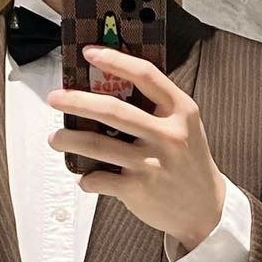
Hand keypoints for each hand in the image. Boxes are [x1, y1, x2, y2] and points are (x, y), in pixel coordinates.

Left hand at [47, 45, 225, 250]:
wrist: (206, 208)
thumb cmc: (188, 161)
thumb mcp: (185, 126)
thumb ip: (157, 108)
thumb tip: (107, 88)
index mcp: (181, 110)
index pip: (145, 75)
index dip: (115, 60)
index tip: (90, 52)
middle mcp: (168, 135)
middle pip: (112, 110)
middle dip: (76, 101)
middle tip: (55, 98)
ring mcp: (152, 163)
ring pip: (98, 145)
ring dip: (69, 140)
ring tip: (56, 138)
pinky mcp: (139, 189)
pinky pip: (99, 179)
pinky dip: (86, 178)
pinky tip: (84, 177)